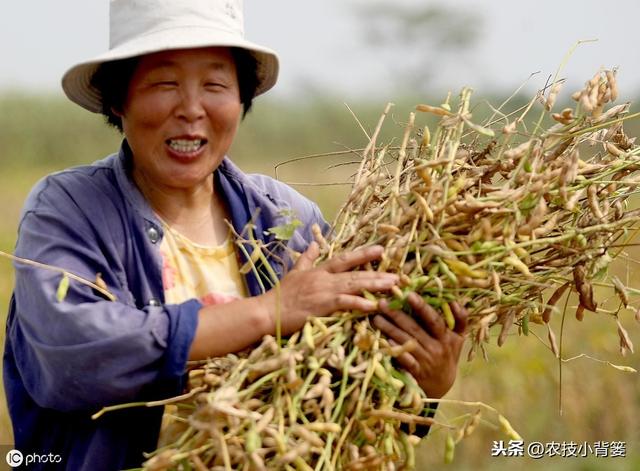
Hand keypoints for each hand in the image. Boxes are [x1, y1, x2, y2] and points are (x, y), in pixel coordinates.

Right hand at [262, 242, 398, 335]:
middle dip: (377, 273)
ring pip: (354, 286)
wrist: (268, 312)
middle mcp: (324, 279)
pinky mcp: (322, 307)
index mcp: (319, 271)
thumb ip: (306, 258)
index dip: (363, 255)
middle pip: (355, 274)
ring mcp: (324, 292)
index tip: (381, 250)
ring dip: (375, 286)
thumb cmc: (281, 296)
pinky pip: (345, 303)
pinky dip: (359, 304)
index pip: (344, 259)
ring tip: (393, 286)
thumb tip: (313, 242)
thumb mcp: (294, 272)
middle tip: (398, 275)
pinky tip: (374, 305)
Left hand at [373, 292, 466, 398]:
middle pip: (415, 329)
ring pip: (406, 342)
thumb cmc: (447, 355)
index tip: (409, 294)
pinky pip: (404, 360)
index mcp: (446, 338)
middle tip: (382, 302)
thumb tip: (454, 300)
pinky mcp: (415, 373)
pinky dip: (395, 350)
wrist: (441, 386)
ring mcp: (425, 361)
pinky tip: (384, 341)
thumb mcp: (458, 338)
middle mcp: (436, 348)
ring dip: (390, 329)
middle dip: (397, 314)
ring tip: (376, 317)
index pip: (434, 320)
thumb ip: (460, 319)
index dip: (422, 307)